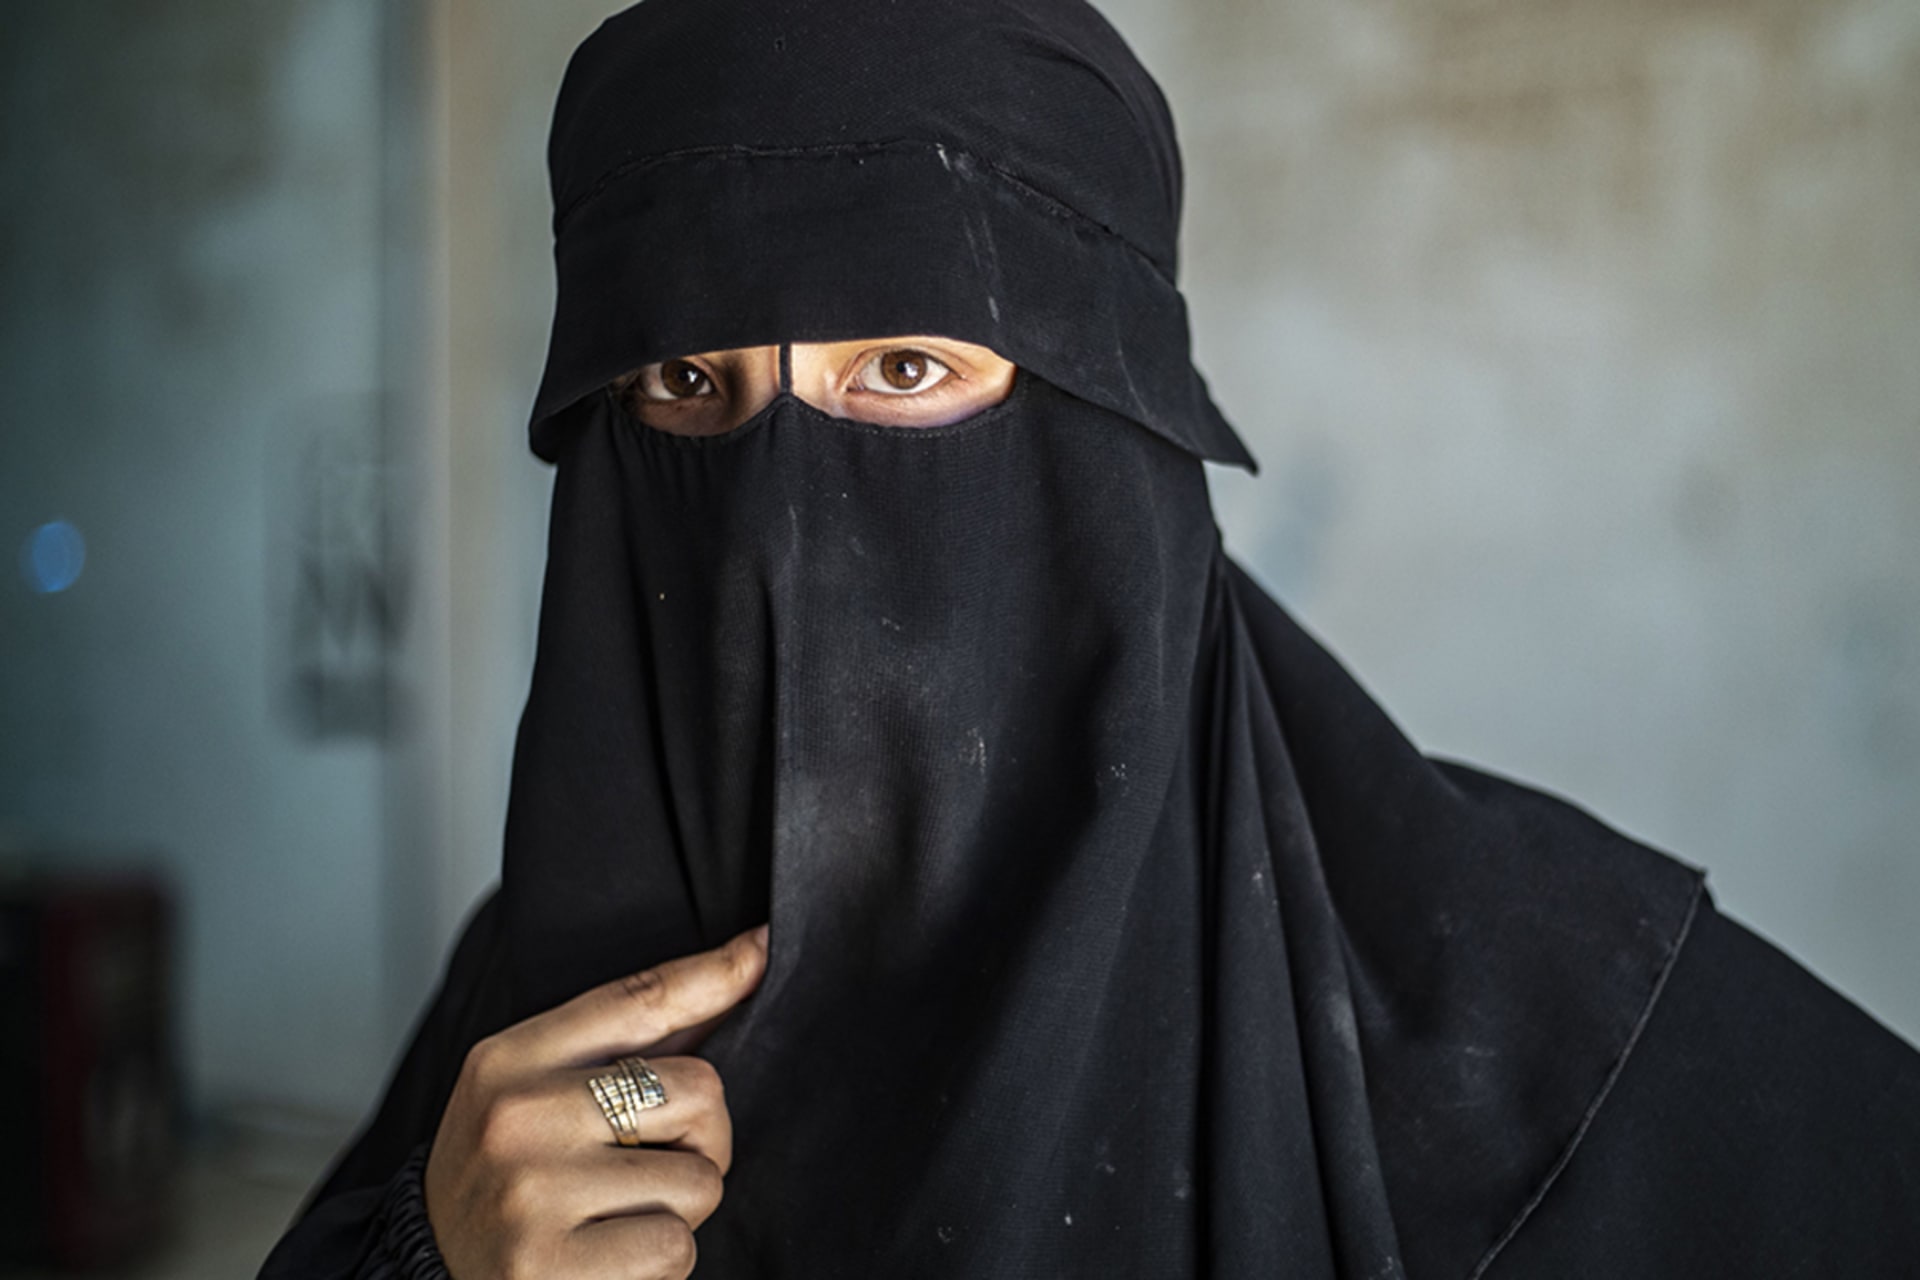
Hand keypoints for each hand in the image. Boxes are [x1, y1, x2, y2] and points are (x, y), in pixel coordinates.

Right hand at [424, 924, 769, 1279]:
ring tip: (616, 1218)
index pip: (640, 999)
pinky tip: (609, 1261)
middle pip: (699, 1092)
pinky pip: (675, 1249)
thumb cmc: (504, 1178)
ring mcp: (533, 1192)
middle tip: (651, 1167)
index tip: (764, 945)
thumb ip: (633, 1040)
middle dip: (702, 1139)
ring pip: (699, 1182)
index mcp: (512, 1059)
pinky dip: (660, 1264)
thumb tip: (745, 962)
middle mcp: (518, 1116)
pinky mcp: (551, 1266)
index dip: (716, 972)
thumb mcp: (537, 1091)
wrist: (425, 1276)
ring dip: (677, 1211)